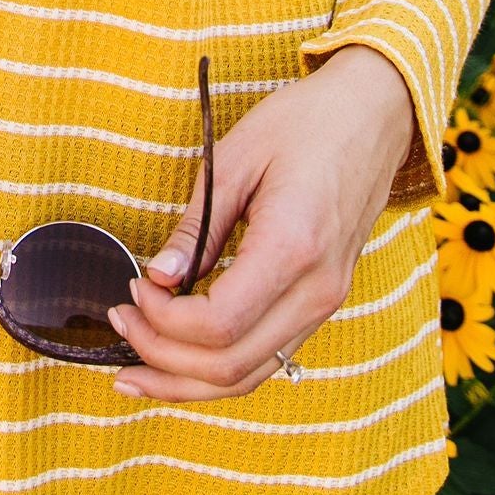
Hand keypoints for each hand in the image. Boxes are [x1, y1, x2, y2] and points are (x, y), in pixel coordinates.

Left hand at [108, 47, 418, 401]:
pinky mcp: (323, 302)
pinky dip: (219, 368)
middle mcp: (317, 289)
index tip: (134, 287)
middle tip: (121, 323)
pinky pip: (267, 358)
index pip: (219, 325)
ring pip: (250, 376)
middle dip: (162, 358)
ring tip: (134, 365)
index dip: (163, 321)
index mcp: (293, 247)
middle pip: (231, 366)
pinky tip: (179, 359)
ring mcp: (326, 302)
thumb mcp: (234, 159)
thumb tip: (157, 277)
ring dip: (186, 380)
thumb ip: (196, 228)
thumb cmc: (306, 124)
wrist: (374, 115)